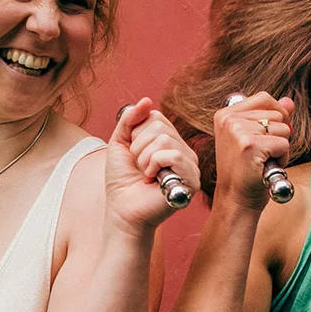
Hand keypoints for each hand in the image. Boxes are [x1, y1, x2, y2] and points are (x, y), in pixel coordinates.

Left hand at [106, 98, 200, 233]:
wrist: (122, 211)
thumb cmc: (122, 182)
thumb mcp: (120, 144)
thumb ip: (130, 120)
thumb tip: (146, 100)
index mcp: (169, 142)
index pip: (156, 117)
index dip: (136, 134)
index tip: (133, 155)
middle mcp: (183, 150)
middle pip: (160, 126)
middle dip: (139, 147)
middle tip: (139, 168)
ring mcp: (189, 164)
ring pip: (165, 139)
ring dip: (145, 159)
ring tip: (145, 174)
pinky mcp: (191, 179)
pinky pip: (172, 155)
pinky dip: (154, 165)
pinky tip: (153, 180)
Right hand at [213, 93, 293, 210]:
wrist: (235, 200)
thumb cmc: (245, 171)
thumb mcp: (256, 138)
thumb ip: (271, 116)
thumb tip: (289, 101)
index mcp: (225, 114)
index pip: (264, 98)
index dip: (276, 115)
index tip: (266, 136)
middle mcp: (229, 119)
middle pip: (276, 112)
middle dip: (277, 135)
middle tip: (260, 154)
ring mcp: (238, 131)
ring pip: (283, 128)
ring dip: (280, 147)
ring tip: (261, 161)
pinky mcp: (250, 145)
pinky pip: (284, 144)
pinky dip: (282, 158)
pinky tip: (265, 167)